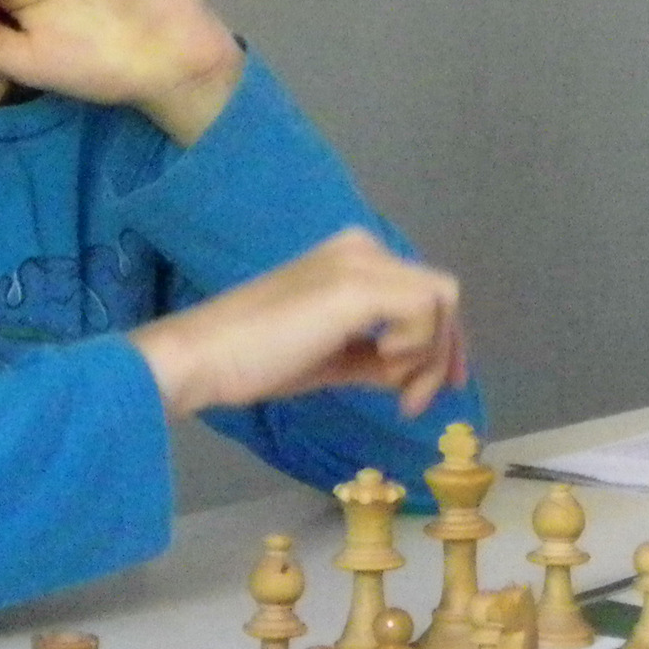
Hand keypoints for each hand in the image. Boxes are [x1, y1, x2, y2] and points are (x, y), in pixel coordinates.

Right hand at [130, 229, 466, 420]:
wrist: (205, 357)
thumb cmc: (255, 360)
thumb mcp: (331, 359)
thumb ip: (374, 359)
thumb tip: (412, 375)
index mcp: (353, 257)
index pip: (422, 291)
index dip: (440, 342)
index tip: (429, 389)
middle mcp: (362, 248)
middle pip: (441, 293)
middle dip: (443, 352)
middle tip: (421, 399)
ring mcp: (361, 262)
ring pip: (440, 300)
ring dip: (429, 356)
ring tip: (394, 391)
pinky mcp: (357, 287)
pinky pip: (424, 311)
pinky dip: (417, 348)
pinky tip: (384, 369)